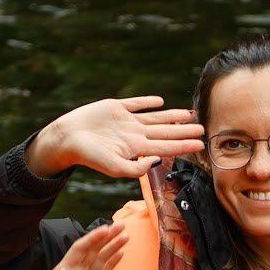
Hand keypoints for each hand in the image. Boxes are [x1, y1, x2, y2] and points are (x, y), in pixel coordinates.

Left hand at [1, 221, 129, 269]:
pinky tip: (121, 253)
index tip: (106, 229)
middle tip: (122, 225)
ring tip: (126, 236)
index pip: (80, 249)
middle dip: (107, 237)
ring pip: (100, 259)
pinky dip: (112, 263)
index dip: (92, 238)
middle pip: (93, 249)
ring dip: (113, 247)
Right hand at [27, 96, 204, 179]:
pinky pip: (136, 104)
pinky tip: (159, 102)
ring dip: (172, 117)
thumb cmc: (89, 156)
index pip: (166, 146)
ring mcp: (126, 121)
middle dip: (184, 132)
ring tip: (188, 115)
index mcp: (136, 149)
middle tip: (203, 129)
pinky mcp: (115, 108)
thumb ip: (137, 168)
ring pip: (155, 118)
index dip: (184, 145)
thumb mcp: (114, 167)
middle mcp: (134, 135)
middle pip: (165, 132)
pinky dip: (148, 102)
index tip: (201, 144)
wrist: (66, 138)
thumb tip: (159, 160)